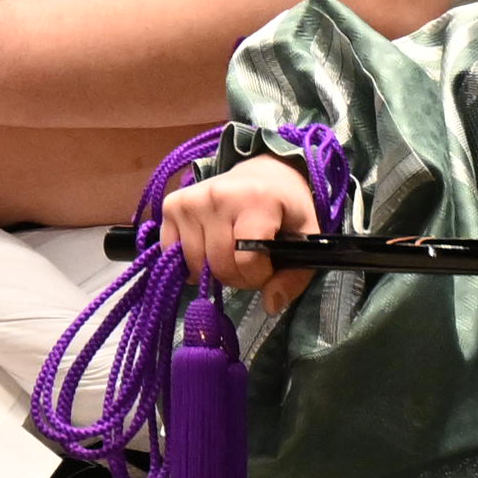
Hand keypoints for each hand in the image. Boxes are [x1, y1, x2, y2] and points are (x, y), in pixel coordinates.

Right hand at [157, 151, 323, 315]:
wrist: (263, 172)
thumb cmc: (286, 207)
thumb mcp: (306, 238)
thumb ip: (294, 276)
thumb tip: (270, 305)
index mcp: (256, 201)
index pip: (246, 259)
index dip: (259, 275)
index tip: (268, 266)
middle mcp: (217, 196)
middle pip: (218, 264)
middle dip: (236, 276)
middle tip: (248, 264)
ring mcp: (190, 200)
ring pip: (193, 263)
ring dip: (212, 271)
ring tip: (228, 255)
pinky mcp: (171, 204)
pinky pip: (171, 250)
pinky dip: (187, 260)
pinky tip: (204, 249)